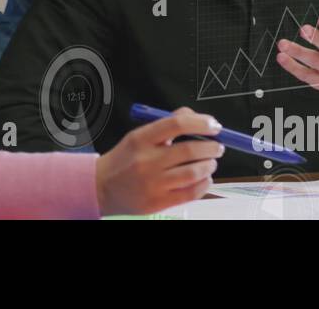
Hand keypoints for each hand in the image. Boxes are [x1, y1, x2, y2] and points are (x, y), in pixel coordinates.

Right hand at [95, 107, 224, 215]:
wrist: (101, 187)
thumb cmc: (124, 159)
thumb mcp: (138, 136)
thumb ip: (166, 124)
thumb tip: (196, 117)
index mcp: (141, 139)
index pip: (177, 125)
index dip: (201, 123)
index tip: (214, 125)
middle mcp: (147, 160)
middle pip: (189, 150)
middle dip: (211, 147)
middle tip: (218, 146)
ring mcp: (153, 183)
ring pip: (193, 172)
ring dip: (209, 165)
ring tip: (211, 163)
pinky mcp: (158, 202)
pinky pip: (190, 193)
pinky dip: (204, 184)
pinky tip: (205, 179)